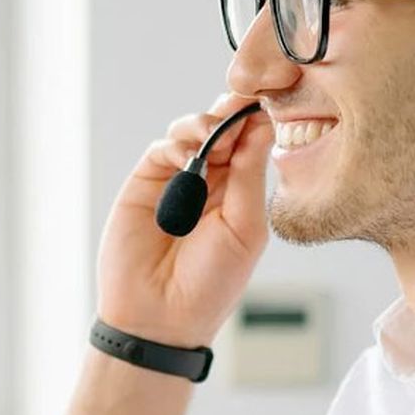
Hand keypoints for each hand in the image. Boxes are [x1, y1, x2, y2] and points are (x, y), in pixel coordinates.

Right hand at [96, 93, 272, 346]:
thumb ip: (248, 176)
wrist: (160, 315)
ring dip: (204, 124)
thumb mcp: (245, 228)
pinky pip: (160, 151)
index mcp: (240, 192)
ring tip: (212, 135)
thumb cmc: (210, 284)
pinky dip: (175, 144)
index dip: (258, 119)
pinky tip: (186, 154)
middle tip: (241, 104)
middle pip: (223, 128)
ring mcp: (175, 181)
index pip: (251, 142)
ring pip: (191, 132)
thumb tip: (259, 125)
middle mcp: (209, 181)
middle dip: (232, 112)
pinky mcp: (144, 185)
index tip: (271, 99)